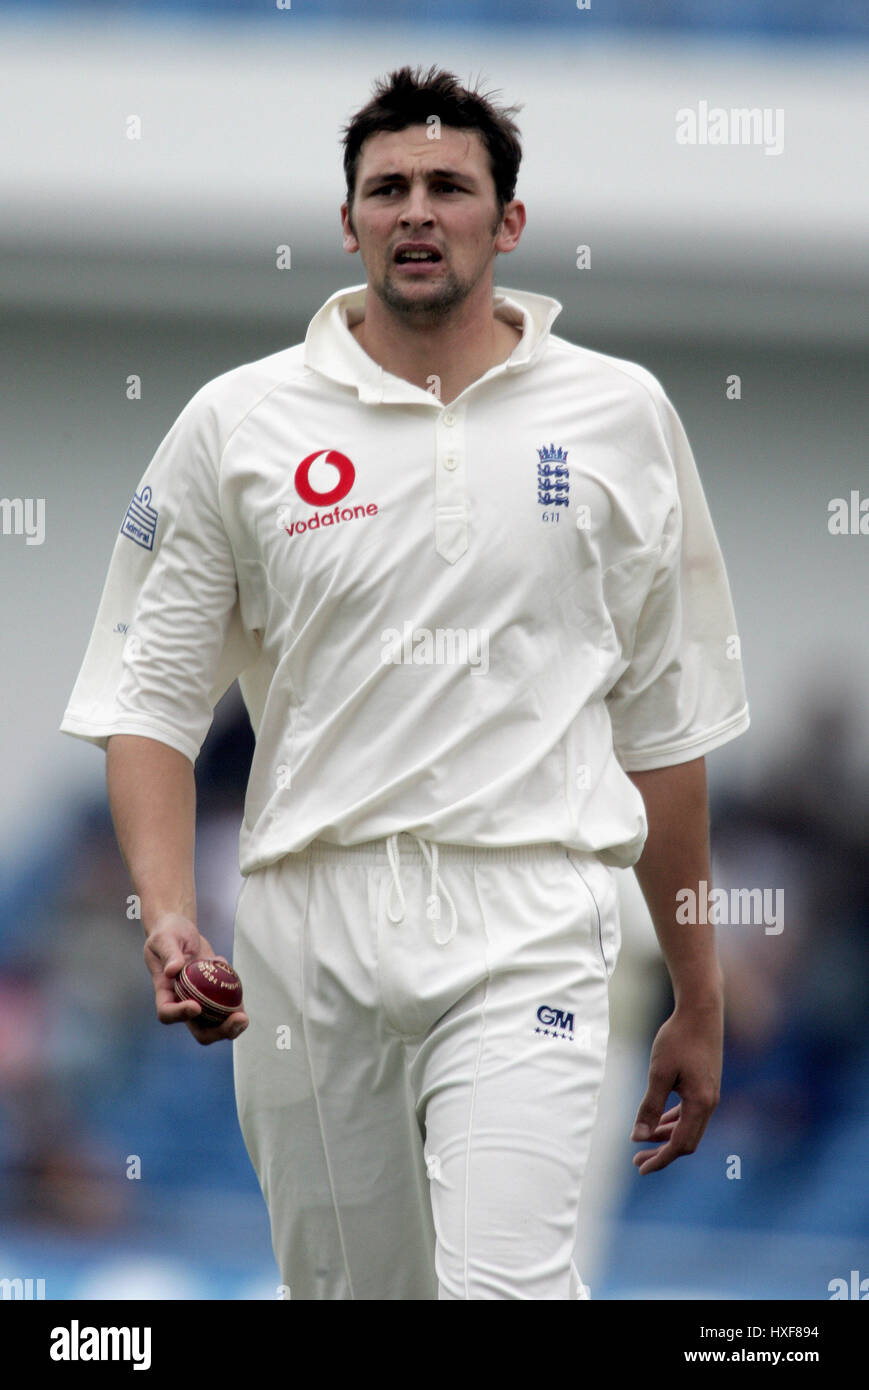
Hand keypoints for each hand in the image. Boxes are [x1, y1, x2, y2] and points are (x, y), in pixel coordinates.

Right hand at [143, 912, 248, 1045]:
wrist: (182, 930)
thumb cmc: (169, 934)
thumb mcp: (164, 938)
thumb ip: (169, 953)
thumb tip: (173, 971)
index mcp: (165, 992)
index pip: (167, 1013)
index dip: (180, 1015)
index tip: (196, 1006)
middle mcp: (183, 1001)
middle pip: (199, 1030)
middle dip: (218, 1032)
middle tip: (237, 1019)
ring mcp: (200, 1000)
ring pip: (217, 1024)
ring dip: (232, 1025)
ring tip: (244, 1017)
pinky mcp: (214, 994)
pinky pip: (228, 1005)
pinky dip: (237, 1000)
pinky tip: (235, 980)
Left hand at [630, 999, 721, 1173]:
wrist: (701, 1011)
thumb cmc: (678, 1038)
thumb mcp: (659, 1073)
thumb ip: (650, 1106)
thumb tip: (639, 1136)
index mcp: (700, 1104)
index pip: (680, 1144)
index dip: (660, 1159)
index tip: (641, 1168)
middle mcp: (709, 1103)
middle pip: (686, 1141)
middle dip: (662, 1153)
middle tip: (637, 1160)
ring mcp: (709, 1094)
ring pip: (688, 1127)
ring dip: (666, 1137)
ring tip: (643, 1142)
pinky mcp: (705, 1085)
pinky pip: (690, 1113)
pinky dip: (673, 1121)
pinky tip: (659, 1121)